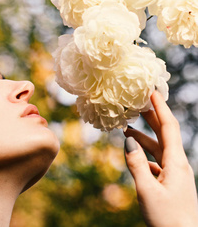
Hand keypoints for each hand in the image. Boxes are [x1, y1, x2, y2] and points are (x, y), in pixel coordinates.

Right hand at [124, 91, 197, 226]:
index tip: (152, 92)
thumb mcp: (147, 191)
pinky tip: (134, 154)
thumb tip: (128, 142)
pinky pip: (157, 161)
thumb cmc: (167, 218)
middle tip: (137, 103)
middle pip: (165, 134)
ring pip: (159, 148)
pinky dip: (144, 153)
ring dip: (144, 137)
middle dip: (152, 117)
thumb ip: (137, 165)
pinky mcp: (170, 182)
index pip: (169, 127)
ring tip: (128, 127)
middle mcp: (178, 164)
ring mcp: (175, 173)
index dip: (161, 108)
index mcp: (176, 163)